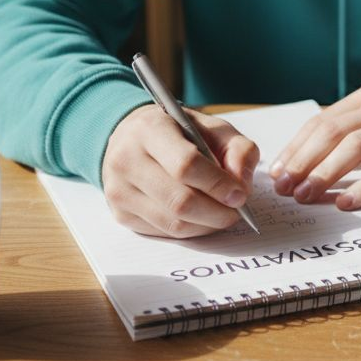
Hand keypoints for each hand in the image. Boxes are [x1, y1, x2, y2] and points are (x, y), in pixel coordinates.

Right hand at [101, 104, 259, 237]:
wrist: (133, 138)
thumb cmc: (179, 132)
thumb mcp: (213, 128)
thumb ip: (238, 150)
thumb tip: (242, 185)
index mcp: (149, 128)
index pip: (185, 165)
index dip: (217, 185)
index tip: (240, 195)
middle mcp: (126, 159)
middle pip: (179, 201)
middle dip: (217, 212)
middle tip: (236, 210)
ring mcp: (119, 189)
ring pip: (173, 223)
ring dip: (207, 225)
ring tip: (223, 214)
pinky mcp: (120, 213)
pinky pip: (163, 232)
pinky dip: (190, 230)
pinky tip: (201, 217)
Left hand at [268, 82, 360, 209]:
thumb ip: (355, 127)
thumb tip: (310, 158)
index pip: (322, 120)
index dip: (296, 147)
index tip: (277, 172)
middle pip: (333, 132)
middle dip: (303, 161)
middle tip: (284, 188)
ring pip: (358, 147)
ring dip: (326, 173)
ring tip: (307, 196)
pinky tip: (348, 202)